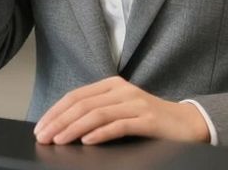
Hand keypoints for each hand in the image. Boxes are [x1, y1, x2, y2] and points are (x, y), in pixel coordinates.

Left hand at [33, 76, 208, 145]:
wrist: (187, 123)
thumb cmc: (149, 119)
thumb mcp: (121, 109)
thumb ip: (98, 112)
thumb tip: (64, 126)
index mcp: (112, 85)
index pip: (76, 96)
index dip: (55, 111)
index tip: (40, 127)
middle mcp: (122, 91)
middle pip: (83, 104)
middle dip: (59, 121)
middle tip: (43, 137)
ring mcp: (135, 104)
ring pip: (97, 114)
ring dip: (74, 128)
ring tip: (59, 140)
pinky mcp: (147, 120)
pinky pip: (119, 125)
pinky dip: (101, 133)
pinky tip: (87, 141)